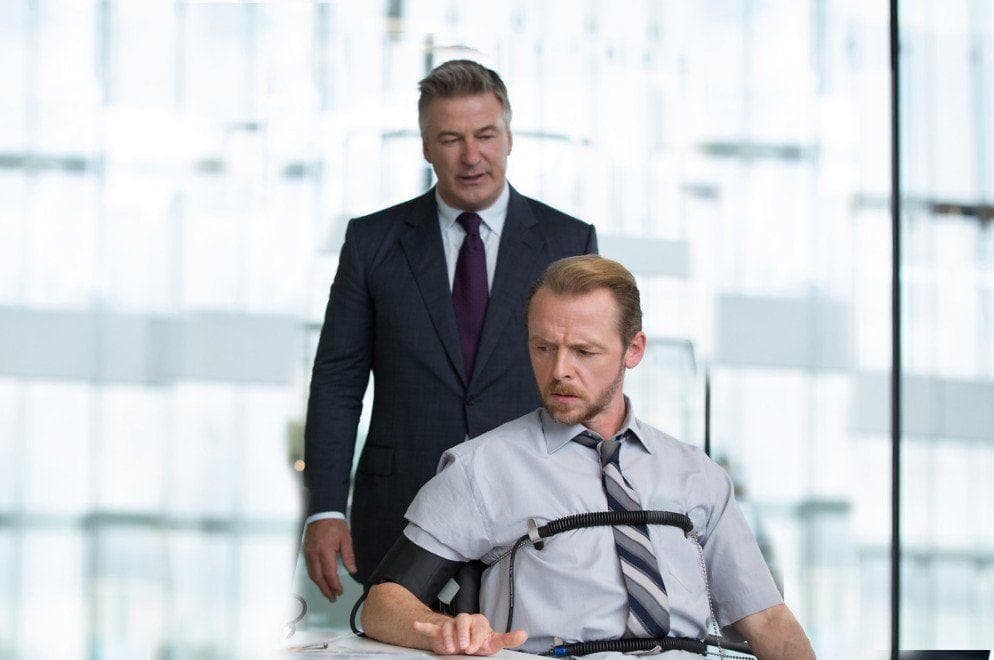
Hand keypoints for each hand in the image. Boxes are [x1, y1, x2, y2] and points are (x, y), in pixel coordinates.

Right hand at [303, 518, 356, 601]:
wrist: (322, 513)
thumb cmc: (334, 524)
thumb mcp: (346, 539)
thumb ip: (349, 556)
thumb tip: (352, 570)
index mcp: (325, 551)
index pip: (329, 574)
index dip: (335, 585)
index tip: (339, 591)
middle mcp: (314, 554)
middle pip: (318, 578)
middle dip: (325, 590)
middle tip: (332, 597)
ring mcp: (308, 553)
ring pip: (312, 574)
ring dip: (319, 585)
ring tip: (327, 591)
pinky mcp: (306, 551)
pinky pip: (309, 567)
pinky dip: (315, 576)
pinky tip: (320, 579)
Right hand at [413, 613, 527, 655]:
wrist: (465, 642)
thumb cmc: (480, 642)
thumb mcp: (494, 643)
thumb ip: (507, 639)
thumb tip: (524, 634)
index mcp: (479, 622)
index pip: (478, 625)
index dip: (476, 637)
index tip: (474, 648)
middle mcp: (465, 621)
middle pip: (462, 620)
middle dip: (463, 634)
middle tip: (464, 648)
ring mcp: (452, 626)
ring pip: (447, 626)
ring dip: (448, 638)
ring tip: (450, 649)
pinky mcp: (440, 632)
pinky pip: (431, 627)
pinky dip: (424, 626)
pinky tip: (417, 624)